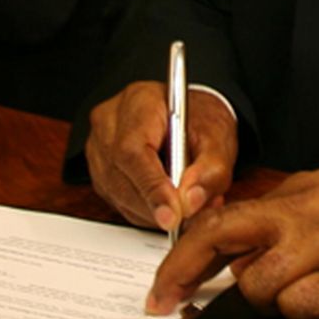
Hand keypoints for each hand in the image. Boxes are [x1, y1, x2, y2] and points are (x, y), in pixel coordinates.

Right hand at [86, 82, 237, 230]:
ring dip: (153, 211)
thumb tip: (190, 201)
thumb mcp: (219, 136)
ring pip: (118, 195)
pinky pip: (119, 202)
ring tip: (186, 205)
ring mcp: (99, 148)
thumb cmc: (200, 118)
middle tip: (189, 215)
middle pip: (121, 177)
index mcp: (138, 102)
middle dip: (156, 205)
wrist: (189, 115)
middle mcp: (110, 123)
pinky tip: (169, 203)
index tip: (172, 216)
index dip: (152, 188)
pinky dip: (146, 211)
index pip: (133, 151)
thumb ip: (211, 168)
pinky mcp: (101, 172)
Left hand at [147, 156, 318, 318]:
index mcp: (293, 195)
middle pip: (222, 247)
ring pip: (258, 289)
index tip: (164, 283)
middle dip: (185, 277)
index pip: (220, 221)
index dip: (181, 255)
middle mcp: (300, 220)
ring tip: (292, 287)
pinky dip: (300, 310)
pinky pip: (300, 310)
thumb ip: (283, 211)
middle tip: (170, 301)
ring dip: (263, 298)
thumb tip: (244, 242)